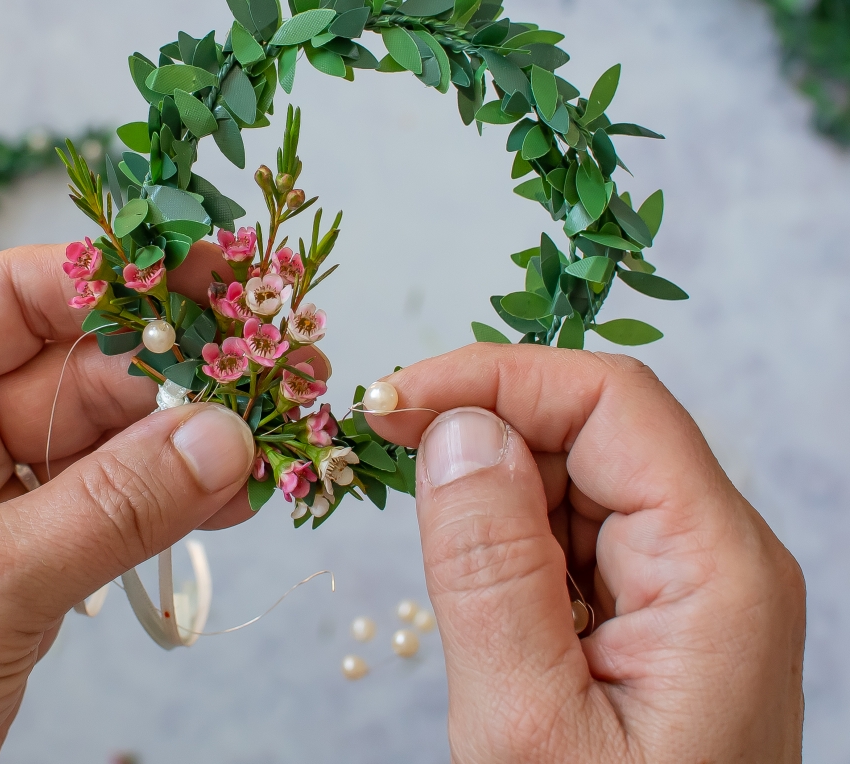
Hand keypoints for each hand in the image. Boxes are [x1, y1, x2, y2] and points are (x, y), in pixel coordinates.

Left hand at [0, 243, 254, 763]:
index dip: (117, 280)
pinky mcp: (23, 550)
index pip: (13, 300)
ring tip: (268, 437)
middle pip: (82, 367)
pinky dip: (174, 500)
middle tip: (270, 371)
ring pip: (109, 439)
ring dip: (192, 440)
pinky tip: (231, 497)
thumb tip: (226, 438)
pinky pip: (113, 504)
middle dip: (180, 372)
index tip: (211, 274)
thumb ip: (109, 509)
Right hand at [370, 346, 804, 762]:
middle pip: (594, 428)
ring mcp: (688, 583)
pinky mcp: (654, 610)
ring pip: (575, 474)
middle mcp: (716, 555)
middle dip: (485, 425)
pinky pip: (572, 531)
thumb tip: (455, 426)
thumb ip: (489, 565)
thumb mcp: (528, 725)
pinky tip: (478, 588)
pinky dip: (506, 535)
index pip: (609, 401)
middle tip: (386, 452)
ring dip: (490, 485)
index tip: (393, 399)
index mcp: (715, 566)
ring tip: (437, 550)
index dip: (497, 376)